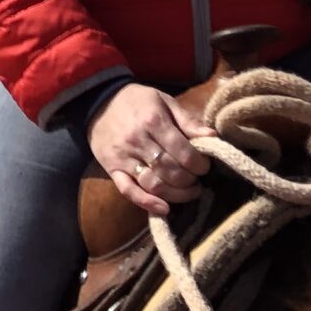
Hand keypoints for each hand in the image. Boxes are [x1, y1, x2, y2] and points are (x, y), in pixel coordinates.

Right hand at [88, 83, 211, 217]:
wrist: (97, 101)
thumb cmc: (137, 101)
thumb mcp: (164, 101)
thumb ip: (188, 120)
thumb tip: (213, 137)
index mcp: (153, 121)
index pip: (184, 152)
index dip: (200, 164)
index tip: (205, 166)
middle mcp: (138, 141)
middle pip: (171, 171)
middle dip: (191, 180)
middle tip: (198, 180)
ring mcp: (124, 157)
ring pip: (154, 184)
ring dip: (177, 194)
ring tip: (189, 192)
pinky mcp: (112, 169)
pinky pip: (129, 191)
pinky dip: (147, 203)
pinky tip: (165, 209)